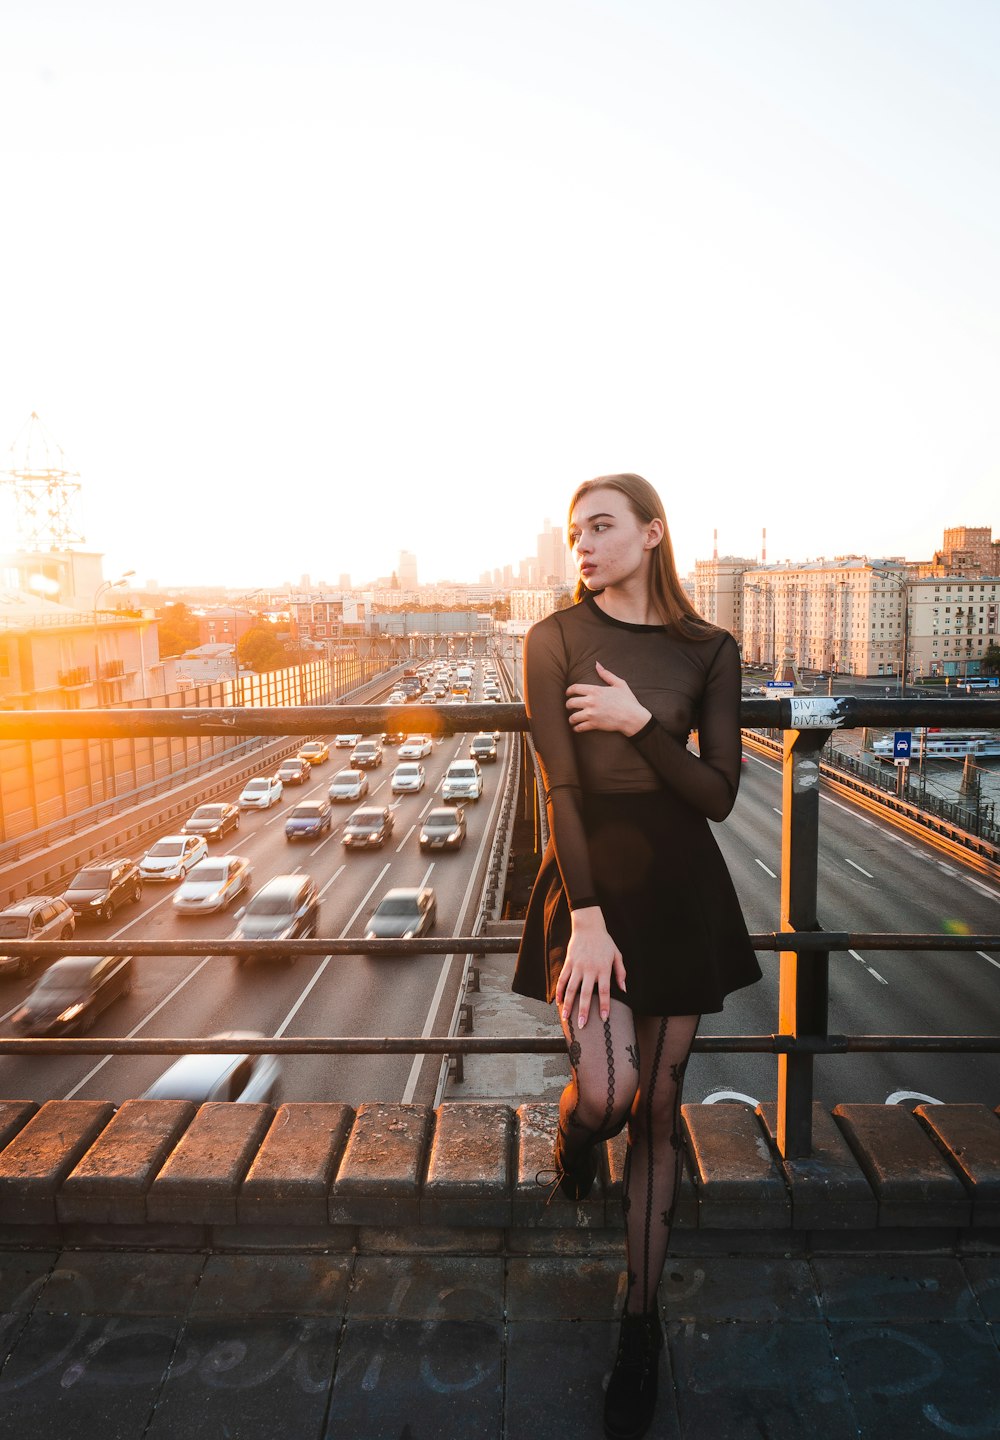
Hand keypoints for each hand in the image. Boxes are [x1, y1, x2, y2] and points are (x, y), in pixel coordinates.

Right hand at [555, 907, 626, 1026]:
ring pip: (571, 989)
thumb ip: (621, 972)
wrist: (588, 926)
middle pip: (586, 994)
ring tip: (566, 1018)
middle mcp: (590, 969)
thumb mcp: (617, 955)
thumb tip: (624, 989)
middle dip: (584, 1011)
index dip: (605, 1006)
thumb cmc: (605, 942)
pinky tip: (558, 1002)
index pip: (605, 991)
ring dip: (568, 1005)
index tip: (604, 1019)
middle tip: (582, 1025)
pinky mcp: (569, 963)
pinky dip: (559, 991)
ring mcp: (577, 966)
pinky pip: (562, 979)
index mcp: (603, 968)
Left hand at [565, 661, 650, 734]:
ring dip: (571, 719)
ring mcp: (591, 714)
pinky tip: (577, 727)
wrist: (632, 717)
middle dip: (568, 705)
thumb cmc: (627, 700)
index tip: (568, 694)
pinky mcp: (594, 724)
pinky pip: (579, 727)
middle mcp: (591, 701)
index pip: (575, 688)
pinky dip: (576, 728)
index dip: (569, 691)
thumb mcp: (619, 684)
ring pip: (573, 717)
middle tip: (569, 707)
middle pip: (570, 703)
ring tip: (573, 719)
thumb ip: (606, 674)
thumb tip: (597, 664)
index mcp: (595, 690)